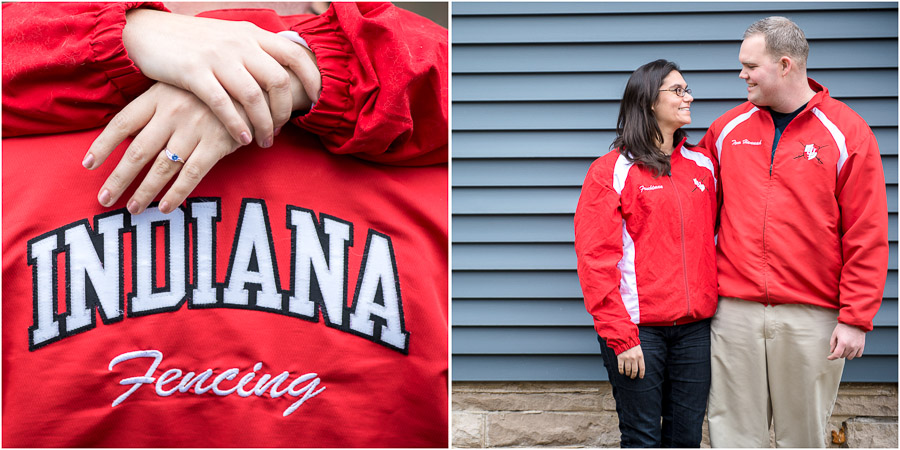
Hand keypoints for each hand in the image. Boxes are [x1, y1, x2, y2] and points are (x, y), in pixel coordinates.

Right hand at [122, 8, 319, 147]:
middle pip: (277, 81)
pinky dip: (237, 124)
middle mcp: (239, 43)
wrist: (149, 31)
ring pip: (254, 96)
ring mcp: (217, 57)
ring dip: (263, 124)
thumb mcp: (230, 37)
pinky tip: (242, 139)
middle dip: (284, 112)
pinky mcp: (193, 72)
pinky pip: (223, 103)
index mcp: (251, 34)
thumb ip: (255, 52)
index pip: (294, 54)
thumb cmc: (194, 42)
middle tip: (280, 132)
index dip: (310, 78)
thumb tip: (283, 75)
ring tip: (262, 142)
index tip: (314, 100)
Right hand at [617, 345, 644, 378]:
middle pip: (634, 371)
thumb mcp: (639, 351)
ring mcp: (627, 358)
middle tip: (632, 377)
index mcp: (640, 356)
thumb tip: (640, 368)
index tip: (640, 377)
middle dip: (633, 375)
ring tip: (627, 374)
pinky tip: (622, 372)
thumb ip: (640, 358)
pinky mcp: (620, 358)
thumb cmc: (632, 345)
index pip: (642, 368)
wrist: (624, 339)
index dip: (641, 374)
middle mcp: (634, 358)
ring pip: (628, 370)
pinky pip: (621, 368)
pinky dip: (621, 371)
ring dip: (628, 374)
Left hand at [828, 323, 865, 359]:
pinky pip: (858, 355)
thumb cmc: (844, 327)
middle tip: (838, 347)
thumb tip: (832, 351)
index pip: (837, 355)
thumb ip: (832, 343)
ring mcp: (857, 347)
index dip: (832, 357)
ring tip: (844, 348)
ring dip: (846, 354)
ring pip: (850, 357)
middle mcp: (850, 346)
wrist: (855, 322)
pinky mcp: (862, 346)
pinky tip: (851, 350)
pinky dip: (854, 354)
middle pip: (843, 356)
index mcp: (843, 343)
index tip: (829, 357)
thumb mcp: (835, 334)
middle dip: (838, 353)